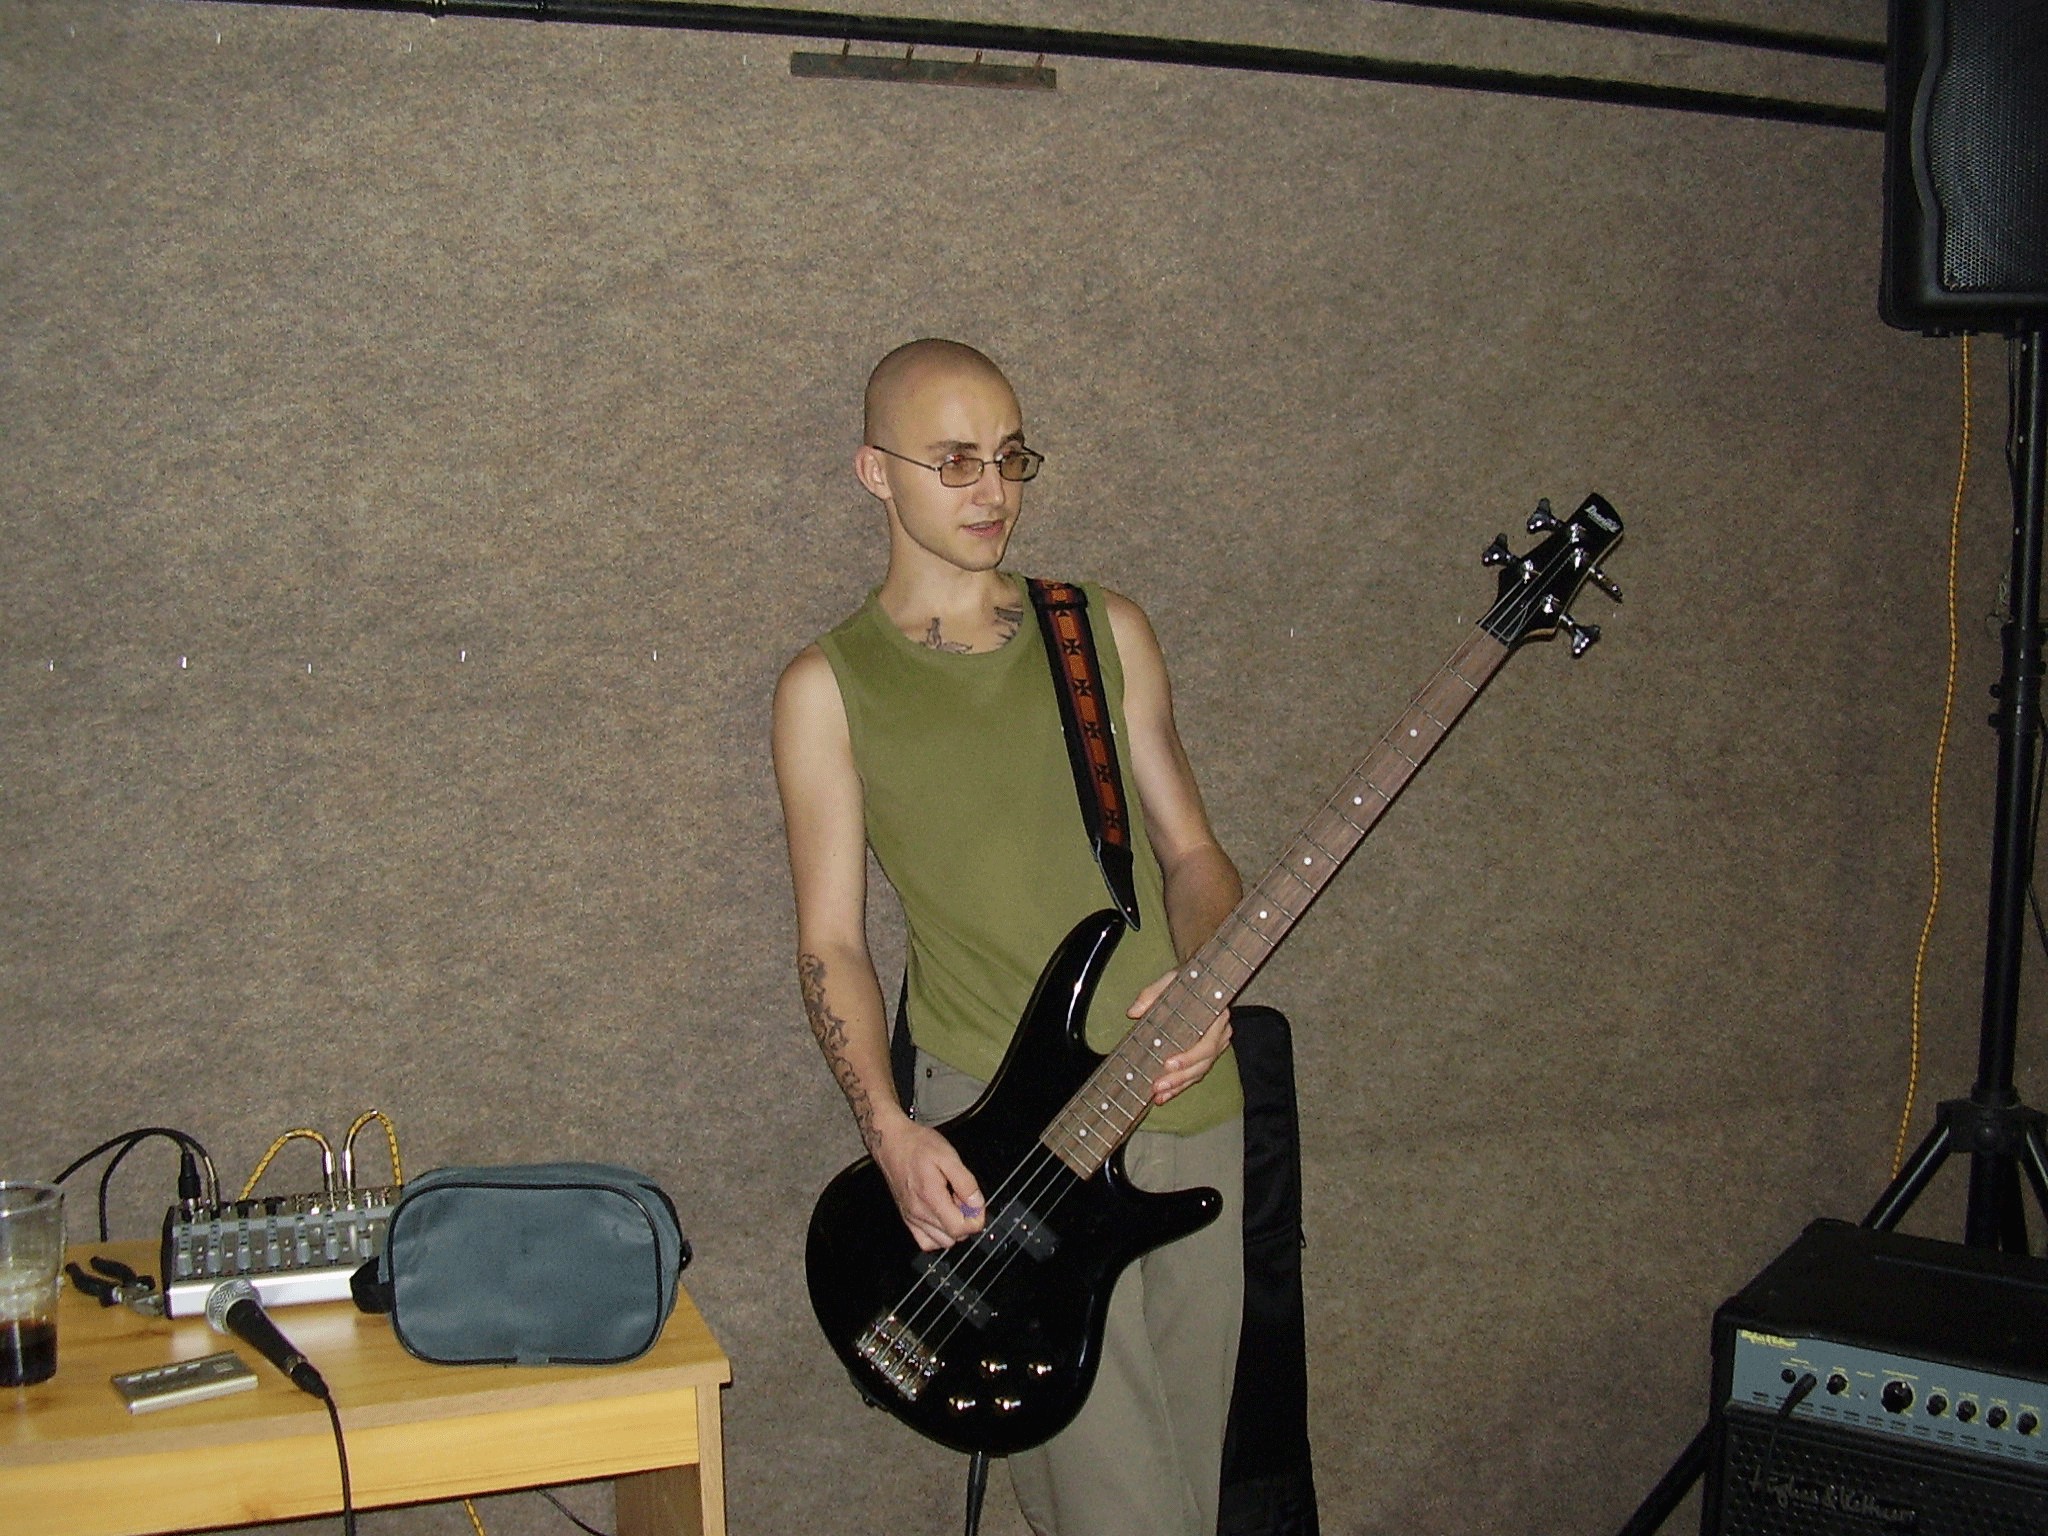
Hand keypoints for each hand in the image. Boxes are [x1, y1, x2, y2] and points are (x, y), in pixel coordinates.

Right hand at [870, 1117, 986, 1251]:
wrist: (892, 1142)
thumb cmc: (918, 1146)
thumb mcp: (948, 1156)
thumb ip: (965, 1182)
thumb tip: (977, 1203)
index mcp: (930, 1197)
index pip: (960, 1228)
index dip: (976, 1218)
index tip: (977, 1203)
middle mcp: (918, 1212)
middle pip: (953, 1237)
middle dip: (965, 1220)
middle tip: (962, 1197)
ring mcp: (911, 1217)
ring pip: (941, 1241)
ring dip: (953, 1227)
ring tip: (952, 1204)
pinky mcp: (907, 1218)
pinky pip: (926, 1241)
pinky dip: (938, 1234)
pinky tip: (942, 1215)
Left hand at [1128, 968, 1232, 1105]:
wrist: (1199, 979)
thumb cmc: (1185, 981)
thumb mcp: (1169, 980)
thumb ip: (1152, 994)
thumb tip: (1133, 1012)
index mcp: (1216, 1015)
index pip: (1207, 1043)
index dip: (1189, 1057)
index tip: (1168, 1064)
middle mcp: (1221, 1033)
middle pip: (1203, 1063)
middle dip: (1180, 1078)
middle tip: (1158, 1086)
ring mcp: (1216, 1046)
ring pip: (1200, 1072)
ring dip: (1179, 1086)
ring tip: (1158, 1095)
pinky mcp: (1207, 1055)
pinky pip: (1195, 1074)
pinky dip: (1180, 1086)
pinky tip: (1163, 1096)